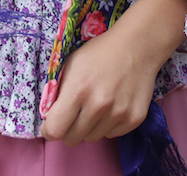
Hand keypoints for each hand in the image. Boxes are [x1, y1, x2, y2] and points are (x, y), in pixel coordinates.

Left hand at [39, 0, 186, 145]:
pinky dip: (108, 125)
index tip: (50, 125)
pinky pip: (111, 134)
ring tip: (96, 105)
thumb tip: (49, 116)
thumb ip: (57, 91)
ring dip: (89, 126)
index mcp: (78, 90)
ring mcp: (118, 114)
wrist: (137, 46)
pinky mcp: (134, 119)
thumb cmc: (99, 52)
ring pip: (92, 138)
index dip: (48, 130)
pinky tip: (112, 106)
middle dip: (68, 129)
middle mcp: (98, 106)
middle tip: (73, 115)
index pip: (55, 130)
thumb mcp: (71, 64)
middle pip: (72, 139)